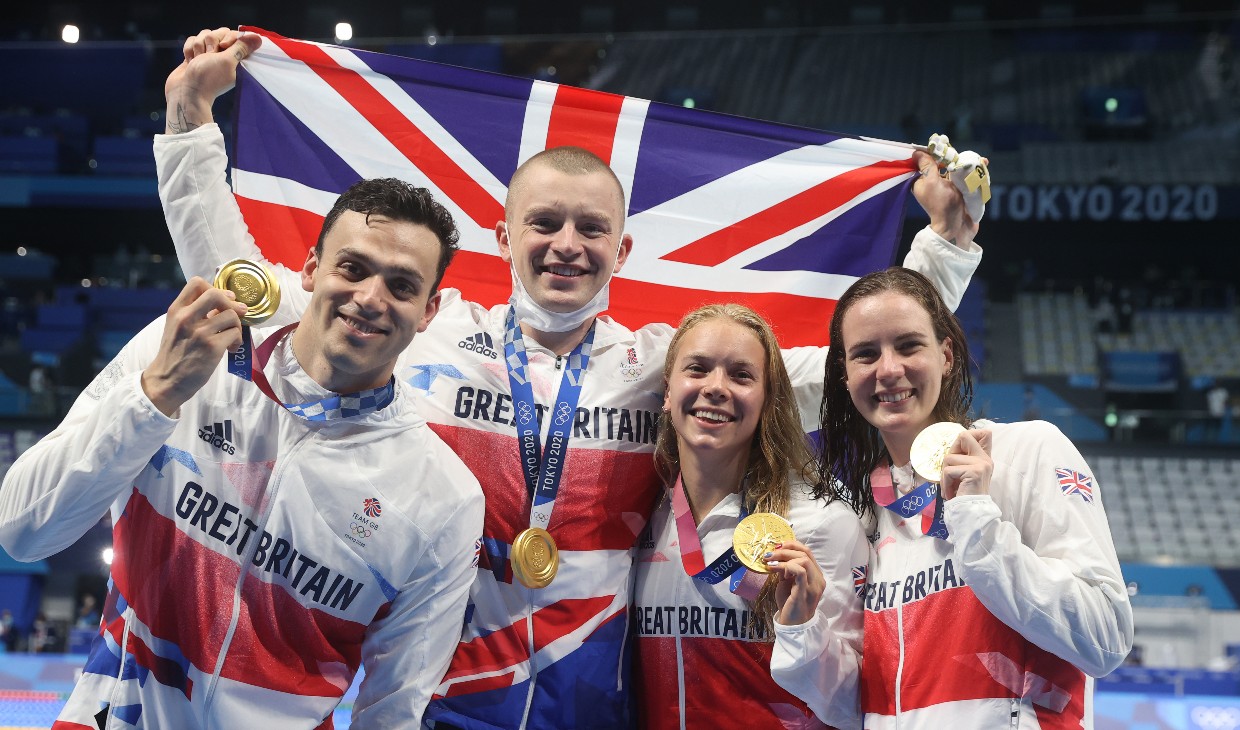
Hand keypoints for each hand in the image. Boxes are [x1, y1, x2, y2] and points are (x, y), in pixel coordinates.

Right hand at [141, 277, 247, 415]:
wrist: (166, 381)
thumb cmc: (176, 353)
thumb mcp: (177, 326)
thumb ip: (195, 312)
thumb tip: (227, 301)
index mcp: (176, 310)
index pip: (196, 282)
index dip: (214, 288)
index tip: (221, 301)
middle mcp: (186, 317)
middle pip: (216, 294)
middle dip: (231, 303)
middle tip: (234, 315)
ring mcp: (199, 332)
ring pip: (231, 315)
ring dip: (236, 326)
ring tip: (231, 337)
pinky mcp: (212, 347)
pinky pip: (235, 333)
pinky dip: (237, 340)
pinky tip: (230, 348)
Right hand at [164, 28, 262, 133]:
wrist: (186, 91)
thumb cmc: (208, 78)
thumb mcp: (227, 61)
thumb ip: (241, 48)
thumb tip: (258, 39)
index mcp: (237, 59)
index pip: (236, 35)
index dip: (228, 37)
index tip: (223, 46)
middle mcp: (225, 55)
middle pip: (219, 32)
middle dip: (210, 41)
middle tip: (209, 56)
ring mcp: (209, 54)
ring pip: (204, 34)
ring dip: (198, 46)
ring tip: (198, 60)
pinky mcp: (196, 54)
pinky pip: (192, 39)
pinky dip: (189, 49)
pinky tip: (190, 60)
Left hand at [768, 539, 825, 625]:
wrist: (793, 625)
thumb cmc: (790, 603)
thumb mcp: (787, 582)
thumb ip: (786, 569)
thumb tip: (777, 556)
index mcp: (815, 575)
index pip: (807, 552)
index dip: (792, 545)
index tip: (777, 546)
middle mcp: (818, 578)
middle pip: (806, 553)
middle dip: (785, 549)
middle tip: (769, 554)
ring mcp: (814, 585)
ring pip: (804, 560)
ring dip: (784, 558)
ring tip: (772, 564)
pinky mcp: (805, 591)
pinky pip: (799, 571)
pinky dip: (785, 567)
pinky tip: (775, 570)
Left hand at [910, 150, 985, 248]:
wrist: (956, 226)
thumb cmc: (941, 204)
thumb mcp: (932, 182)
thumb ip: (927, 167)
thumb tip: (916, 152)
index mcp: (923, 181)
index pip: (928, 161)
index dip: (938, 153)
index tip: (947, 148)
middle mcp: (934, 183)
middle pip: (945, 163)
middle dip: (956, 158)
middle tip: (966, 156)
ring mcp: (948, 187)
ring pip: (957, 170)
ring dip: (968, 164)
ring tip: (980, 161)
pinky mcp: (960, 192)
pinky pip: (966, 178)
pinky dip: (974, 172)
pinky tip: (983, 166)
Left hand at [940, 429, 992, 499]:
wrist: (971, 513)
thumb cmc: (965, 495)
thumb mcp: (965, 475)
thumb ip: (964, 460)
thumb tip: (953, 446)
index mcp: (984, 458)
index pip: (984, 433)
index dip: (966, 437)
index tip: (959, 454)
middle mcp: (985, 459)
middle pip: (964, 436)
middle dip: (950, 454)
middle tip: (950, 473)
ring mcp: (981, 464)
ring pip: (949, 458)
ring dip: (945, 475)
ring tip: (952, 487)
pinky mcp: (974, 472)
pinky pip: (948, 471)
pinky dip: (945, 483)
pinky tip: (951, 493)